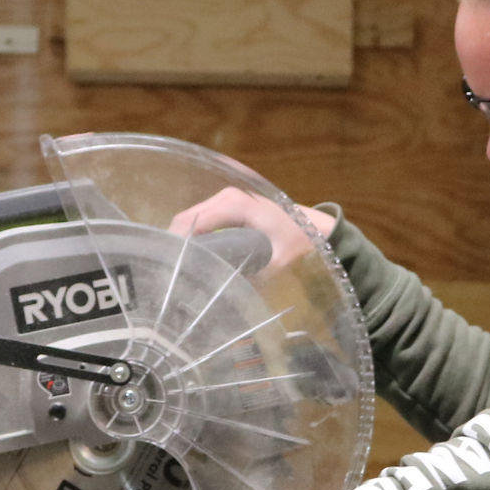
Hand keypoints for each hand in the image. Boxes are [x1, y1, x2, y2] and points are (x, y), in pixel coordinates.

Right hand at [167, 187, 336, 275]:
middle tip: (170, 276)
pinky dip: (194, 236)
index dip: (175, 246)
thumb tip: (219, 292)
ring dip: (183, 241)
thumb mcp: (277, 264)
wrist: (321, 229)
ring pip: (191, 219)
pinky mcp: (230, 207)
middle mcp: (227, 196)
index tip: (168, 272)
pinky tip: (193, 258)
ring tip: (179, 270)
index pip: (189, 222)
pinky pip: (202, 220)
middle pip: (185, 219)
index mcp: (235, 205)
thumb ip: (249, 276)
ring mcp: (227, 199)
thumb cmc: (302, 244)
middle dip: (175, 245)